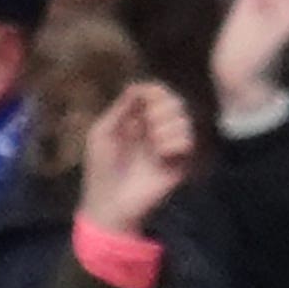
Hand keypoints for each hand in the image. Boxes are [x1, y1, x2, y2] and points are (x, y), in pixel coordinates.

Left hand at [77, 76, 197, 238]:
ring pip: (183, 119)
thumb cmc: (100, 169)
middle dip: (162, 106)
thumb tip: (139, 85)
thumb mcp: (101, 134)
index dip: (154, 91)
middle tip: (150, 121)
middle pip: (173, 101)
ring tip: (154, 142)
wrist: (109, 203)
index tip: (145, 96)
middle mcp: (156, 129)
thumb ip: (120, 108)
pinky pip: (188, 141)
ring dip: (168, 126)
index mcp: (137, 120)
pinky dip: (176, 142)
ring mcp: (169, 144)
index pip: (155, 94)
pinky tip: (163, 152)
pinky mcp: (180, 162)